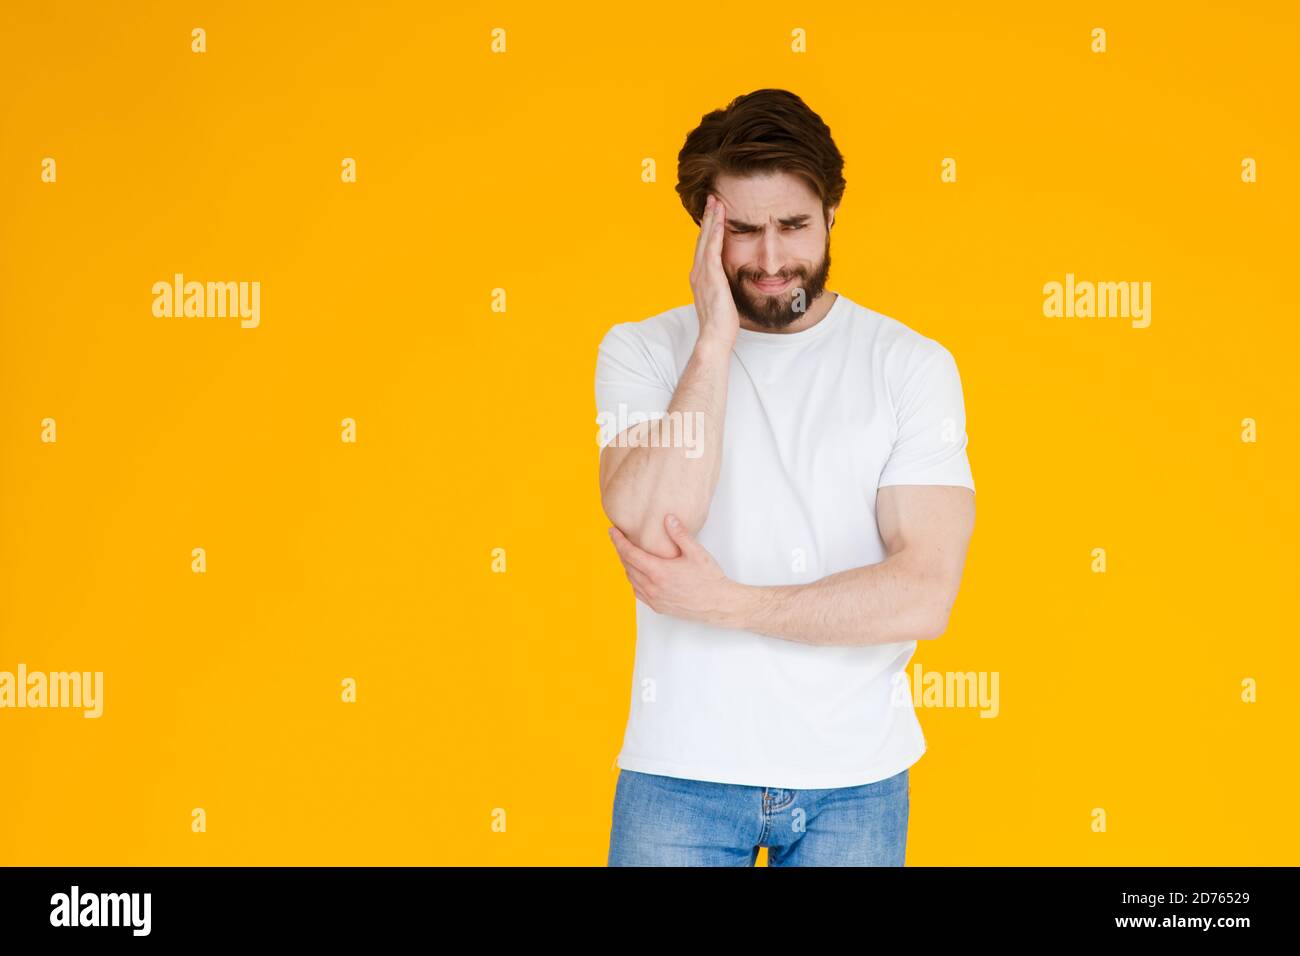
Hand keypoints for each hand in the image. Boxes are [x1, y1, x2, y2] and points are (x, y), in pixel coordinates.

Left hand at [608, 513, 749, 626]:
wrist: (718, 605)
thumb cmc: (709, 579)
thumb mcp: (696, 553)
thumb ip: (680, 534)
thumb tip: (668, 518)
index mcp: (659, 572)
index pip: (629, 554)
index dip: (618, 541)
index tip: (612, 531)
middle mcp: (653, 587)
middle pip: (627, 566)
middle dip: (621, 550)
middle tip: (618, 538)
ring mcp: (654, 599)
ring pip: (631, 580)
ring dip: (627, 566)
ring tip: (628, 553)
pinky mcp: (658, 607)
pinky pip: (638, 592)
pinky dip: (634, 580)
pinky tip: (639, 574)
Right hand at [690, 194, 739, 352]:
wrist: (714, 337)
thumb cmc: (721, 326)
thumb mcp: (724, 302)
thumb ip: (725, 289)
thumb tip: (732, 286)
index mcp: (700, 278)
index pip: (704, 248)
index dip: (708, 229)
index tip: (714, 214)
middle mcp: (698, 273)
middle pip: (702, 239)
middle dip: (708, 218)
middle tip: (712, 198)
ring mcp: (702, 274)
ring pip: (705, 239)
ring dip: (711, 219)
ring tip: (716, 201)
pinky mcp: (710, 276)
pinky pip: (712, 249)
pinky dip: (715, 232)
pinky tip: (719, 219)